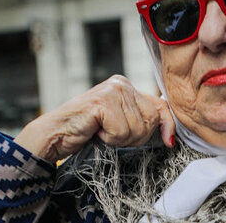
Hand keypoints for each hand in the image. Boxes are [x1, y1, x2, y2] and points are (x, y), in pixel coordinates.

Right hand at [14, 75, 174, 162]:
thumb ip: (140, 119)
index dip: (167, 125)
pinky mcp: (103, 102)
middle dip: (137, 137)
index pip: (160, 105)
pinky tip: (96, 132)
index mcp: (127, 87)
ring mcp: (112, 91)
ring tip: (102, 132)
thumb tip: (170, 135)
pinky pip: (122, 132)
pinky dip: (109, 139)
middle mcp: (122, 84)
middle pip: (151, 120)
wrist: (55, 135)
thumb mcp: (120, 123)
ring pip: (137, 129)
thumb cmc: (87, 131)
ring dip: (120, 140)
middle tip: (114, 135)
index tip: (169, 142)